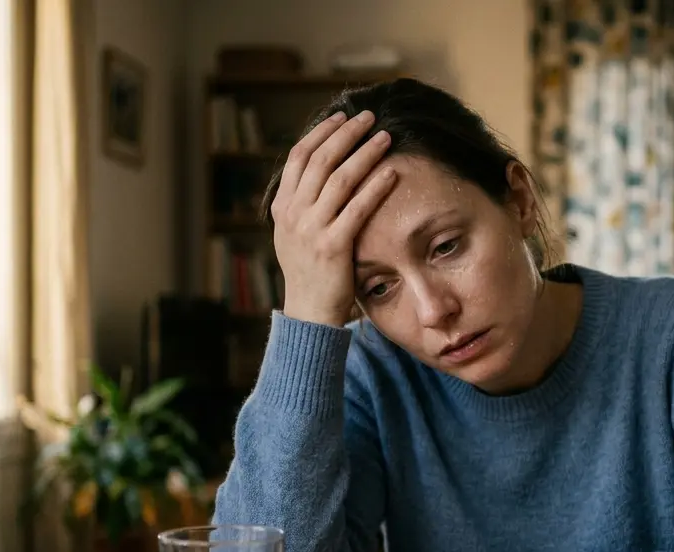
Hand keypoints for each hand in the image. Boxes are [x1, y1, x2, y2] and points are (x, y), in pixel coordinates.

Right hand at [270, 109, 397, 326]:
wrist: (309, 314)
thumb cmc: (310, 274)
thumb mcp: (295, 235)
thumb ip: (304, 206)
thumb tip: (321, 173)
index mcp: (282, 208)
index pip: (298, 157)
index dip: (320, 133)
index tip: (340, 118)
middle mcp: (293, 214)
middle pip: (320, 160)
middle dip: (346, 133)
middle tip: (367, 117)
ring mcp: (311, 230)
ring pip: (340, 178)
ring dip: (364, 153)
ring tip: (384, 136)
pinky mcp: (333, 246)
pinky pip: (357, 208)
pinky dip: (375, 186)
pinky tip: (391, 171)